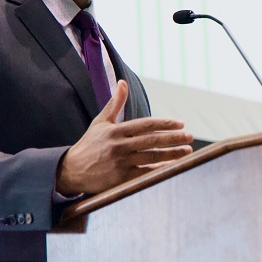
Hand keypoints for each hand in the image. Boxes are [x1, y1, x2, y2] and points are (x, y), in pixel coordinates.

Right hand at [56, 80, 193, 194]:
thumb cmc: (89, 144)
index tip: (180, 124)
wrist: (71, 170)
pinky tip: (173, 167)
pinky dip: (160, 170)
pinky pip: (145, 174)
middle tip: (190, 137)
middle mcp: (119, 146)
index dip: (164, 124)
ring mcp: (120, 163)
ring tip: (187, 151)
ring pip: (152, 158)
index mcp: (116, 131)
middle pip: (152, 141)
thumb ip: (115, 103)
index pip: (145, 125)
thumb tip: (122, 82)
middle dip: (174, 139)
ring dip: (172, 155)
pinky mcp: (120, 179)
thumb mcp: (100, 122)